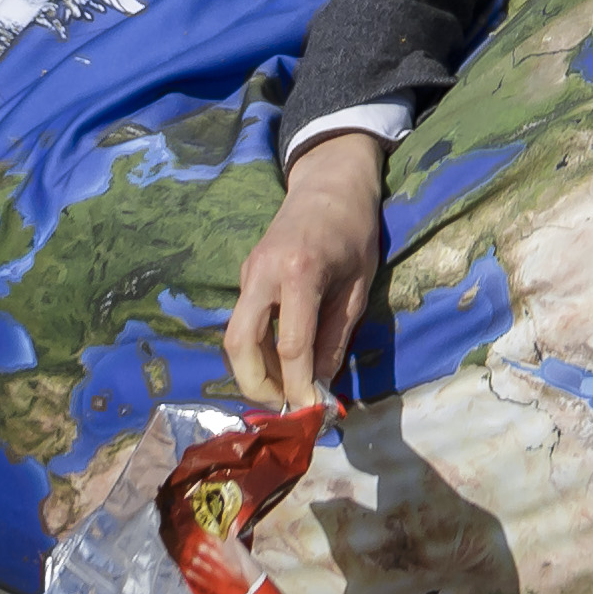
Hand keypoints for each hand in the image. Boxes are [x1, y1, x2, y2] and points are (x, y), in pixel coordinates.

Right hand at [224, 135, 391, 411]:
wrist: (329, 181)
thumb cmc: (354, 229)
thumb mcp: (358, 285)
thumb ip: (337, 336)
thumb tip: (321, 386)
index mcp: (299, 272)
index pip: (291, 345)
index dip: (298, 385)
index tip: (310, 412)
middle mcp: (263, 273)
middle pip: (240, 344)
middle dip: (256, 385)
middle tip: (283, 409)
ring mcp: (248, 274)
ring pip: (234, 336)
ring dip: (252, 372)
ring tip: (283, 394)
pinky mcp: (245, 276)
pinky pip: (243, 322)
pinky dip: (255, 351)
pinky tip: (278, 367)